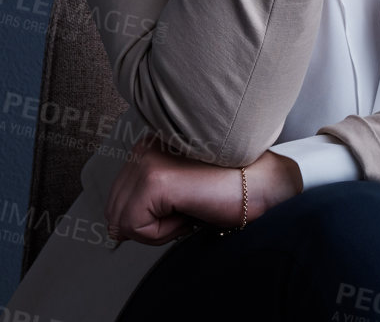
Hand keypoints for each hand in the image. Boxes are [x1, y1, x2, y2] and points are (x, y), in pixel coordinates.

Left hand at [104, 131, 303, 246]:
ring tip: (190, 210)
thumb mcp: (178, 197)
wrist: (264, 186)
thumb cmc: (229, 192)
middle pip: (115, 210)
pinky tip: (190, 211)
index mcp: (146, 147)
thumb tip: (114, 230)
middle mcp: (142, 148)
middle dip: (149, 225)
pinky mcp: (154, 179)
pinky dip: (163, 233)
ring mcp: (146, 160)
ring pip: (124, 221)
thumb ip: (145, 205)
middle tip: (187, 212)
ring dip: (158, 230)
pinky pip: (136, 227)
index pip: (118, 198)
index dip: (146, 219)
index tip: (182, 209)